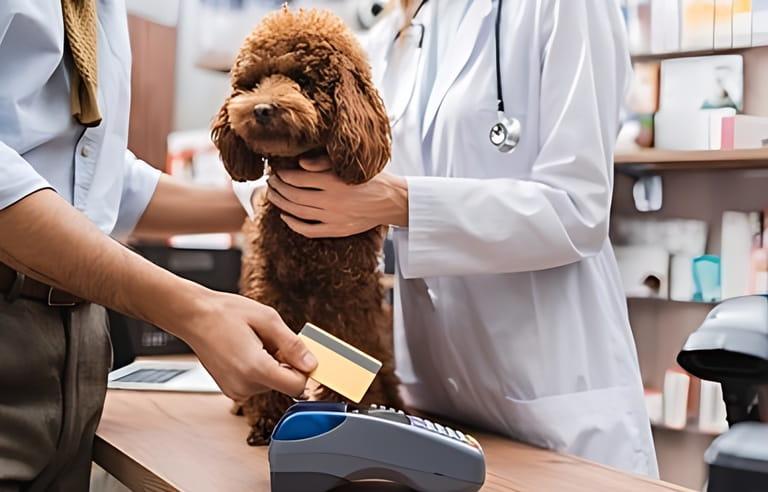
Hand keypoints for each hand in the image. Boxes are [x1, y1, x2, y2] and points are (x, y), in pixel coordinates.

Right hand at [178, 288, 317, 400]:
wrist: (193, 316)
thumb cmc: (225, 313)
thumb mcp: (268, 319)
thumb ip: (293, 345)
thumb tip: (311, 364)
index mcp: (255, 369)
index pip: (297, 386)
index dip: (303, 369)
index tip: (299, 353)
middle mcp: (244, 386)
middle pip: (284, 384)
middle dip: (285, 363)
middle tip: (268, 340)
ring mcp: (235, 390)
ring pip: (271, 383)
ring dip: (271, 365)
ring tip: (253, 343)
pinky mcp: (230, 390)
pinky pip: (257, 383)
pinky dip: (258, 369)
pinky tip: (245, 351)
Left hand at [267, 156, 408, 237]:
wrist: (391, 200)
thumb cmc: (371, 178)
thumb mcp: (350, 164)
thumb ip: (324, 162)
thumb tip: (300, 164)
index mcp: (334, 182)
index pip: (298, 178)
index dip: (283, 175)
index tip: (277, 171)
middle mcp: (331, 201)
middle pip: (294, 195)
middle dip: (278, 188)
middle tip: (271, 181)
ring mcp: (333, 218)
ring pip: (297, 212)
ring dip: (281, 203)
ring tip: (273, 195)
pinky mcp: (337, 229)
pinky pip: (308, 230)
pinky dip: (293, 224)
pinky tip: (285, 216)